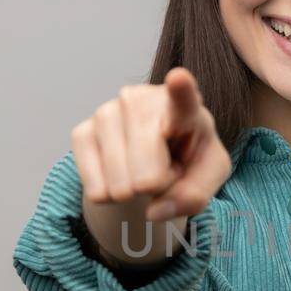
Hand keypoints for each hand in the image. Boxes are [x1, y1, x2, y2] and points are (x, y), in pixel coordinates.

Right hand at [72, 66, 229, 221]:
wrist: (157, 149)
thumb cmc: (190, 154)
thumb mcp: (209, 175)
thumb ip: (195, 195)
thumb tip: (154, 212)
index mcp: (184, 106)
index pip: (182, 99)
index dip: (180, 90)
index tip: (178, 79)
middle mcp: (140, 100)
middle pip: (146, 176)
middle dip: (157, 189)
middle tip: (166, 170)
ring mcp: (106, 113)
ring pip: (119, 186)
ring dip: (135, 193)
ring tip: (145, 168)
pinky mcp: (81, 132)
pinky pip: (96, 190)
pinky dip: (112, 195)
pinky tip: (121, 173)